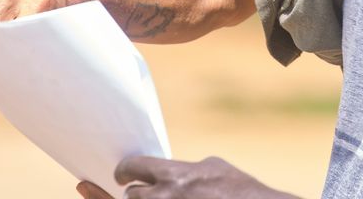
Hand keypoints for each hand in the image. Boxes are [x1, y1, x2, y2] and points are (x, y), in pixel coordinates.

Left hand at [75, 155, 296, 198]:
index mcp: (173, 175)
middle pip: (131, 196)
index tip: (122, 176)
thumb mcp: (213, 167)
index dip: (124, 171)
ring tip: (164, 197)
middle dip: (137, 194)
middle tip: (143, 193)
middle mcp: (165, 198)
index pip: (132, 167)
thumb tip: (170, 171)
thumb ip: (186, 168)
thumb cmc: (240, 190)